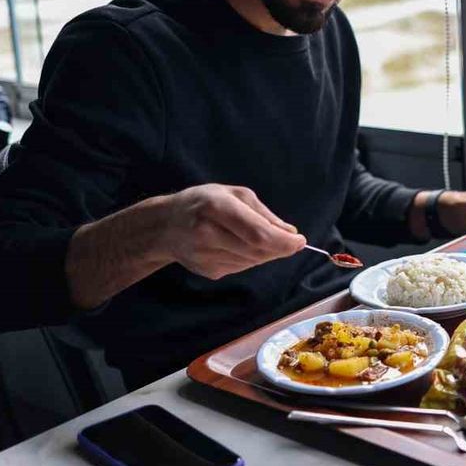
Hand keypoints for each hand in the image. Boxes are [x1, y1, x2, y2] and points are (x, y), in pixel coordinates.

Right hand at [160, 184, 305, 279]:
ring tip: (253, 237)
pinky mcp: (207, 271)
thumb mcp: (233, 194)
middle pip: (258, 252)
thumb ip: (263, 214)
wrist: (164, 225)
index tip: (300, 242)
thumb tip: (290, 233)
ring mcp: (206, 256)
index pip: (257, 234)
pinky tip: (235, 246)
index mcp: (216, 207)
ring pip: (252, 262)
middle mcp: (208, 234)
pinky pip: (241, 267)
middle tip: (289, 241)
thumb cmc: (203, 202)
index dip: (283, 242)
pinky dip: (249, 258)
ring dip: (264, 253)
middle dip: (279, 248)